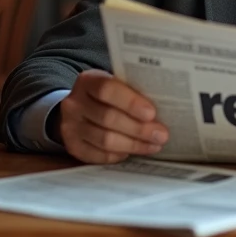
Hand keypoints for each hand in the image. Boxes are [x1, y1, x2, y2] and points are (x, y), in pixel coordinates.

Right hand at [54, 69, 168, 163]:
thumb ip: (132, 91)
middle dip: (138, 129)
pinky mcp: (73, 146)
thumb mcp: (116, 85)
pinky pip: (99, 155)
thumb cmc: (107, 96)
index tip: (152, 113)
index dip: (130, 102)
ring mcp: (70, 126)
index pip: (107, 89)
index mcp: (88, 81)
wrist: (79, 109)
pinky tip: (134, 151)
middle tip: (161, 135)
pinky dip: (119, 155)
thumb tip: (165, 106)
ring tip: (154, 145)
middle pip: (108, 118)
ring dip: (134, 145)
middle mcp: (74, 103)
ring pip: (105, 140)